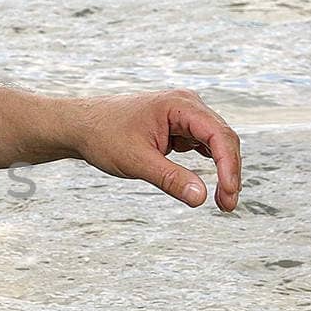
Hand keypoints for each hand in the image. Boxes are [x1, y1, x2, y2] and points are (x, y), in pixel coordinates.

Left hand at [73, 90, 240, 210]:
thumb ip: (170, 179)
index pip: (218, 135)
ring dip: (223, 170)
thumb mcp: (136, 162)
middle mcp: (187, 105)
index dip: (229, 166)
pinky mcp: (179, 126)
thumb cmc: (103, 137)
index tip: (229, 194)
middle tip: (227, 206)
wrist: (81, 126)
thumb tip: (201, 199)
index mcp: (179, 105)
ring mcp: (184, 114)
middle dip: (229, 172)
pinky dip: (211, 164)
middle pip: (223, 138)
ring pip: (217, 143)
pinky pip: (204, 145)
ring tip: (223, 201)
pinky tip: (212, 185)